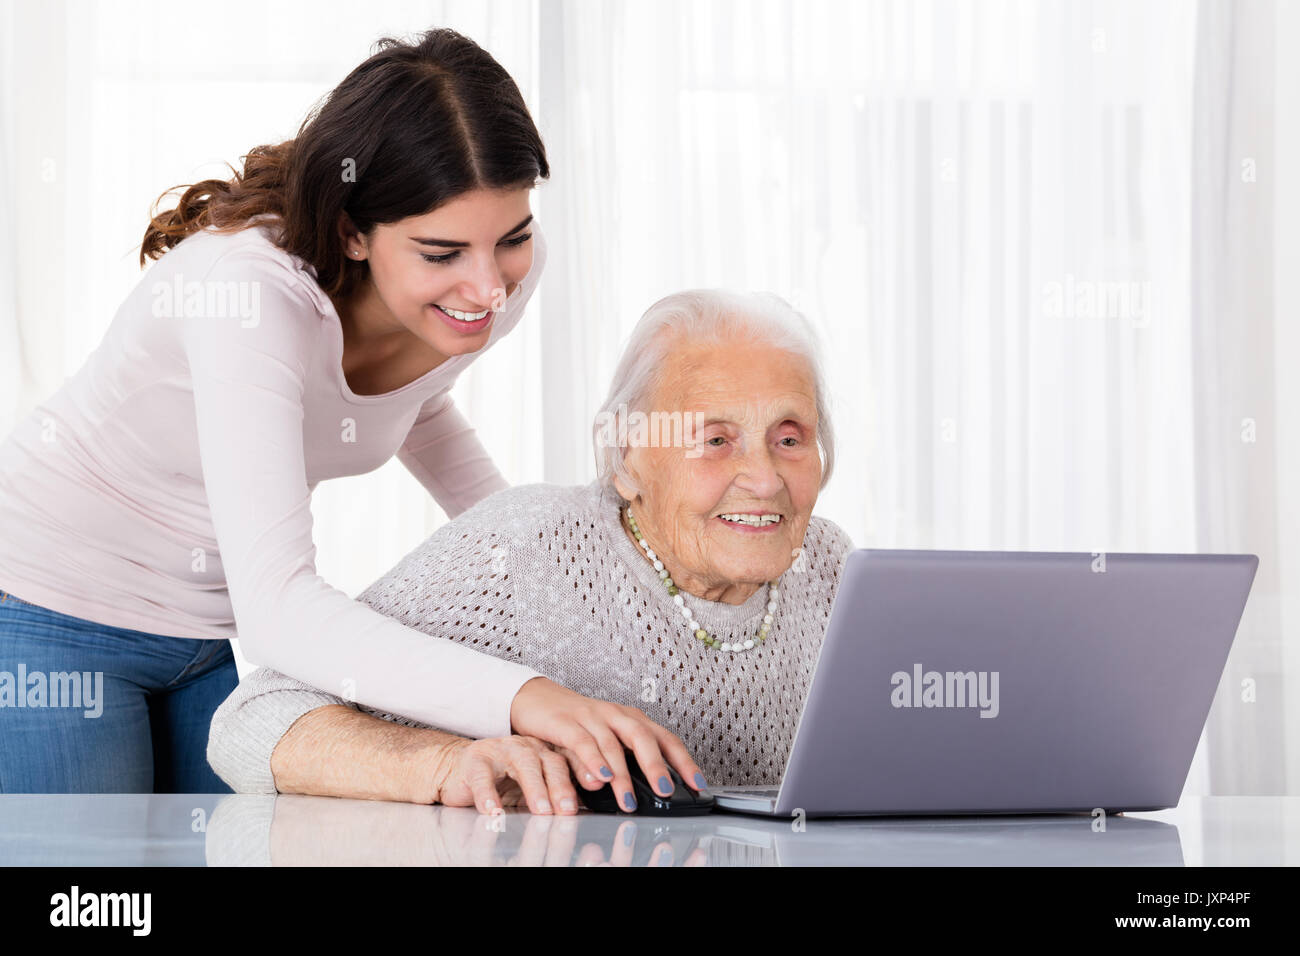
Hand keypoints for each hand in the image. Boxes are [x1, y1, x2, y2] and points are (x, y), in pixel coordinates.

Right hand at [422, 734, 579, 814]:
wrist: (457, 771)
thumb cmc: (498, 782)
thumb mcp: (528, 792)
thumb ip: (550, 800)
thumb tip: (576, 817)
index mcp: (543, 752)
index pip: (568, 761)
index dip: (583, 773)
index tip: (598, 788)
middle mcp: (526, 747)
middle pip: (550, 762)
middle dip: (561, 786)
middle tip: (567, 809)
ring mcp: (501, 750)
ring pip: (523, 764)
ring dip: (534, 787)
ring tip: (540, 809)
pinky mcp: (475, 760)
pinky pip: (483, 776)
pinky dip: (488, 794)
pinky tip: (492, 811)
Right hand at [508, 677, 707, 812]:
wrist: (537, 699)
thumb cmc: (578, 724)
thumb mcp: (608, 741)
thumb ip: (627, 762)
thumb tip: (651, 792)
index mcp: (632, 719)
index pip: (665, 739)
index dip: (683, 762)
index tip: (698, 785)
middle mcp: (616, 715)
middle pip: (643, 738)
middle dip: (657, 767)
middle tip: (666, 791)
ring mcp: (591, 717)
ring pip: (613, 744)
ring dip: (623, 775)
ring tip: (629, 799)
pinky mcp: (566, 722)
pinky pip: (583, 741)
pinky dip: (593, 760)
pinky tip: (601, 776)